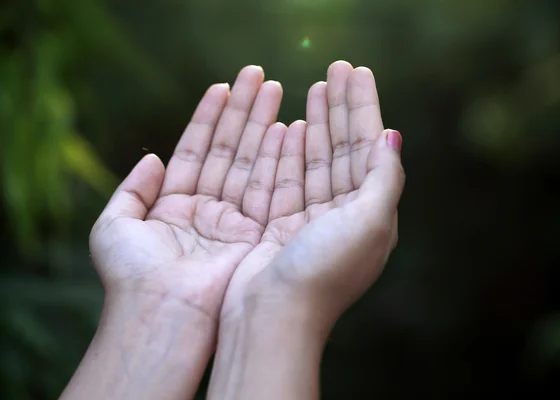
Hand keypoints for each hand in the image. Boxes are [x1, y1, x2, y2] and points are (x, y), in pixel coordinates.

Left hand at [63, 65, 286, 399]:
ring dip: (262, 125)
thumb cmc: (132, 275)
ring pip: (249, 162)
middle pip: (227, 150)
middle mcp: (207, 210)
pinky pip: (267, 187)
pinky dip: (275, 157)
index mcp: (173, 206)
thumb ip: (132, 188)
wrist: (162, 315)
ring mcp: (233, 221)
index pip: (195, 150)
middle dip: (243, 112)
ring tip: (275, 88)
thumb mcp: (114, 225)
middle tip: (259, 75)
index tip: (222, 86)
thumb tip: (152, 157)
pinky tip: (286, 127)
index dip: (208, 117)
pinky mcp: (256, 234)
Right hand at [220, 61, 404, 327]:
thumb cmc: (323, 272)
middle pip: (344, 149)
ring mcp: (311, 220)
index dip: (364, 108)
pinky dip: (290, 151)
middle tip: (335, 68)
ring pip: (316, 160)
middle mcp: (345, 216)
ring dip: (317, 123)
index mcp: (371, 215)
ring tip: (314, 87)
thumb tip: (391, 136)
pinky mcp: (281, 226)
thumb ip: (383, 177)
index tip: (356, 73)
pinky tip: (290, 125)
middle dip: (341, 108)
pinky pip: (288, 179)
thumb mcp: (369, 222)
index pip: (369, 149)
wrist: (272, 318)